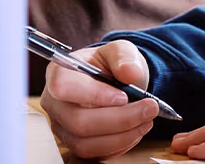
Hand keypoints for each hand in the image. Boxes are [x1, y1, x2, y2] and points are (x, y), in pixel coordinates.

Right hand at [40, 40, 159, 159]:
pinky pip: (95, 154)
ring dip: (124, 135)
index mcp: (59, 72)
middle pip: (79, 122)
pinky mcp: (75, 144)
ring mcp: (62, 127)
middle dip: (121, 119)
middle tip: (149, 108)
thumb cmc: (111, 65)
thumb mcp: (120, 51)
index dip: (94, 95)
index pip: (63, 87)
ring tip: (146, 119)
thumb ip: (124, 57)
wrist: (115, 81)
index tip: (124, 96)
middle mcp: (55, 103)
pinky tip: (135, 130)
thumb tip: (130, 73)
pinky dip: (120, 145)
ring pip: (87, 144)